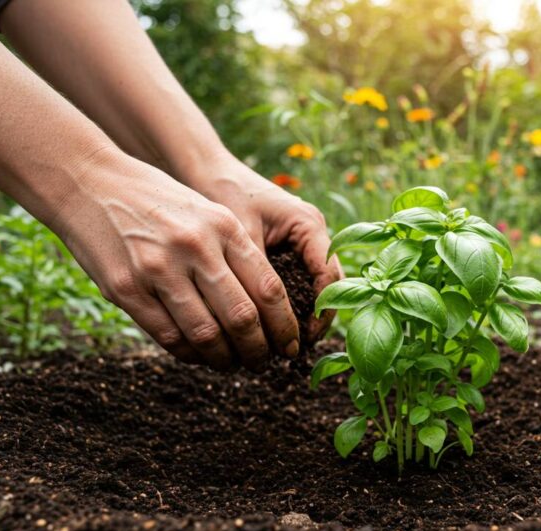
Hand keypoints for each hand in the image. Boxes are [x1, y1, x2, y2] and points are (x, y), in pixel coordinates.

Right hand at [49, 147, 299, 367]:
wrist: (89, 182)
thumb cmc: (156, 201)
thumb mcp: (205, 211)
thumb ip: (234, 252)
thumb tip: (265, 310)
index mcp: (223, 226)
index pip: (268, 288)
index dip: (285, 326)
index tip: (291, 344)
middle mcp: (195, 247)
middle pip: (242, 317)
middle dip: (259, 350)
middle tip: (263, 362)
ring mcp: (158, 269)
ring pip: (206, 335)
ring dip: (225, 359)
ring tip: (232, 363)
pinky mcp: (126, 289)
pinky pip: (168, 337)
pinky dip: (189, 354)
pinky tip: (198, 355)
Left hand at [183, 156, 342, 339]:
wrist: (210, 172)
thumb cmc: (225, 194)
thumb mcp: (240, 234)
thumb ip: (254, 272)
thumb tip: (256, 318)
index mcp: (310, 225)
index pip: (330, 275)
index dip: (322, 310)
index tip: (304, 337)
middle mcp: (314, 234)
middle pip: (329, 285)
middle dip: (316, 318)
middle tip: (295, 349)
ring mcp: (305, 242)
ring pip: (316, 286)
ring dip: (304, 315)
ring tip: (286, 344)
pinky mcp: (291, 249)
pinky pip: (299, 282)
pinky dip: (290, 304)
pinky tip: (273, 326)